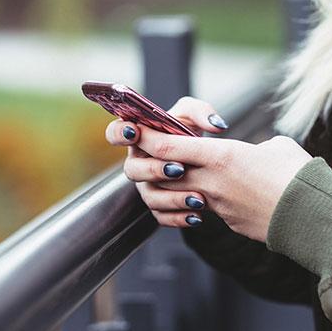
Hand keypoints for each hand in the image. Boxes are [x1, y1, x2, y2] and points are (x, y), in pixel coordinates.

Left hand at [105, 97, 311, 241]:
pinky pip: (198, 210)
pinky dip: (193, 202)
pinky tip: (204, 196)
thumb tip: (254, 153)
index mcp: (221, 155)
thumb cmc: (298, 175)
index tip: (136, 129)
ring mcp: (216, 204)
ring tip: (179, 174)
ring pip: (175, 193)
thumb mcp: (276, 147)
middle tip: (151, 152)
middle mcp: (211, 181)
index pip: (167, 145)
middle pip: (160, 172)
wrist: (311, 216)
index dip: (146, 136)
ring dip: (170, 185)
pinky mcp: (225, 221)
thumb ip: (254, 147)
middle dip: (148, 162)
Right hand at [105, 97, 232, 228]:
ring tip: (197, 198)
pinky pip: (162, 216)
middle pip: (132, 170)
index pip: (116, 133)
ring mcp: (146, 186)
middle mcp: (138, 163)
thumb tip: (215, 125)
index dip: (120, 133)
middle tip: (179, 169)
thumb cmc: (189, 132)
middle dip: (154, 169)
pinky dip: (179, 217)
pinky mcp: (158, 206)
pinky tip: (197, 215)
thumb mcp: (194, 115)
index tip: (135, 132)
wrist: (204, 160)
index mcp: (138, 137)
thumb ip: (201, 112)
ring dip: (172, 198)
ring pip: (149, 196)